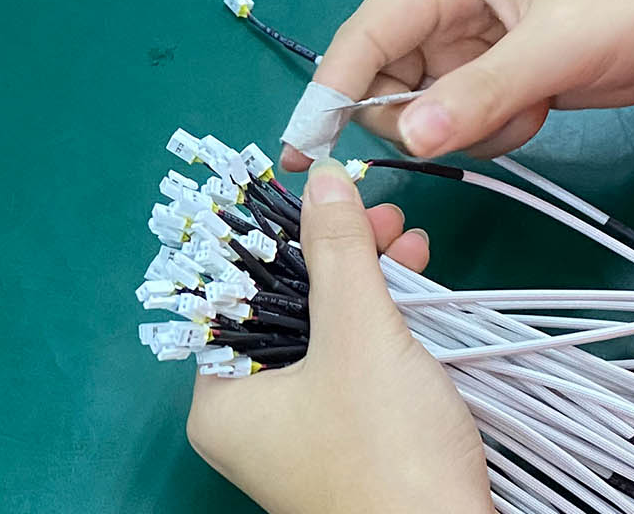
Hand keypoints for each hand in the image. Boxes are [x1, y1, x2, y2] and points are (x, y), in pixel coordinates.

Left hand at [186, 159, 491, 513]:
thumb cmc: (387, 453)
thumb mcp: (359, 335)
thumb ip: (338, 252)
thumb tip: (322, 179)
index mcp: (220, 401)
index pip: (229, 296)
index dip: (272, 238)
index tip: (314, 195)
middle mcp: (249, 422)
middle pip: (282, 311)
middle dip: (333, 256)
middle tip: (376, 214)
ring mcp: (299, 438)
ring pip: (324, 337)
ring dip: (363, 285)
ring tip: (405, 240)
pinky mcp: (348, 446)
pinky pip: (353, 369)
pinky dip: (380, 329)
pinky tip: (413, 289)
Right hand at [281, 0, 633, 169]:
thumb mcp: (555, 48)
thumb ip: (478, 96)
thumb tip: (408, 139)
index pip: (366, 35)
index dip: (328, 91)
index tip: (303, 149)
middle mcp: (449, 4)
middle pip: (384, 77)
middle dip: (414, 116)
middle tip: (468, 129)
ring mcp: (474, 42)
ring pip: (424, 108)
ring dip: (463, 127)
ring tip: (525, 109)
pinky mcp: (500, 74)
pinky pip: (462, 119)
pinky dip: (492, 131)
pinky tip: (539, 110)